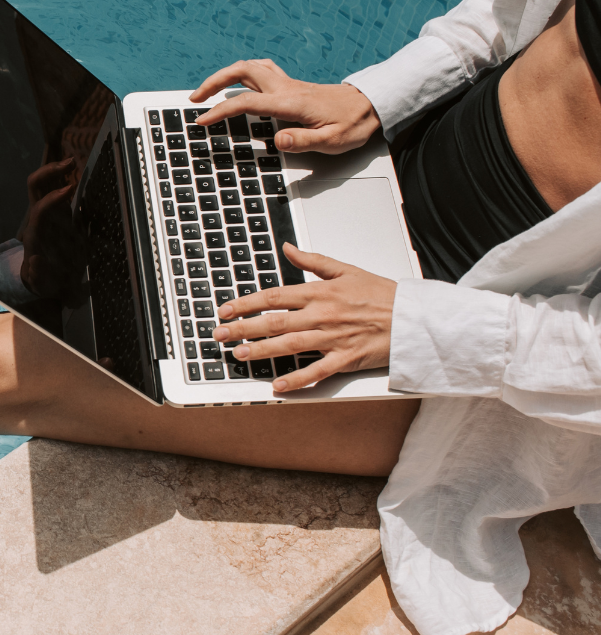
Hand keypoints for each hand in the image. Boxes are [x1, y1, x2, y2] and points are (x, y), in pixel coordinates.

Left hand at [19, 158, 88, 306]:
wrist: (45, 280)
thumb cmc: (45, 282)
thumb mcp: (42, 284)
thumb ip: (38, 275)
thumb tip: (34, 260)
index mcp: (36, 234)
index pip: (40, 210)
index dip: (52, 198)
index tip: (70, 189)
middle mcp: (38, 219)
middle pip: (35, 187)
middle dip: (49, 172)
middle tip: (71, 163)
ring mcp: (47, 214)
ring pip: (44, 184)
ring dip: (55, 170)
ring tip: (73, 162)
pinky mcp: (56, 214)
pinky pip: (55, 190)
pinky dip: (63, 178)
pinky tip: (76, 171)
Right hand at [189, 58, 379, 154]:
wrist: (372, 105)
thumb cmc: (353, 124)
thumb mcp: (333, 140)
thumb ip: (304, 140)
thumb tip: (278, 141)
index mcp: (291, 103)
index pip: (247, 102)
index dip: (221, 111)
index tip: (203, 120)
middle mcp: (286, 88)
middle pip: (242, 71)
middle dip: (214, 82)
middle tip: (196, 98)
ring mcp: (288, 83)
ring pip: (250, 66)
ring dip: (225, 74)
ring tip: (208, 89)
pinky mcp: (291, 85)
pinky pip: (261, 70)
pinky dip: (243, 72)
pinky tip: (237, 83)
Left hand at [211, 244, 395, 391]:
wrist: (414, 317)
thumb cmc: (382, 294)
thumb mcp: (346, 270)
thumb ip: (313, 261)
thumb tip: (287, 248)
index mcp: (320, 292)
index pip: (274, 297)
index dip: (246, 304)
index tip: (225, 309)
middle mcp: (322, 315)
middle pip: (274, 322)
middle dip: (242, 329)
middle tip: (219, 335)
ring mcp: (332, 338)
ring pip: (289, 346)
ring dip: (261, 351)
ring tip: (238, 355)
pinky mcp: (345, 359)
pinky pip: (317, 372)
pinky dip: (297, 380)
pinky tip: (277, 386)